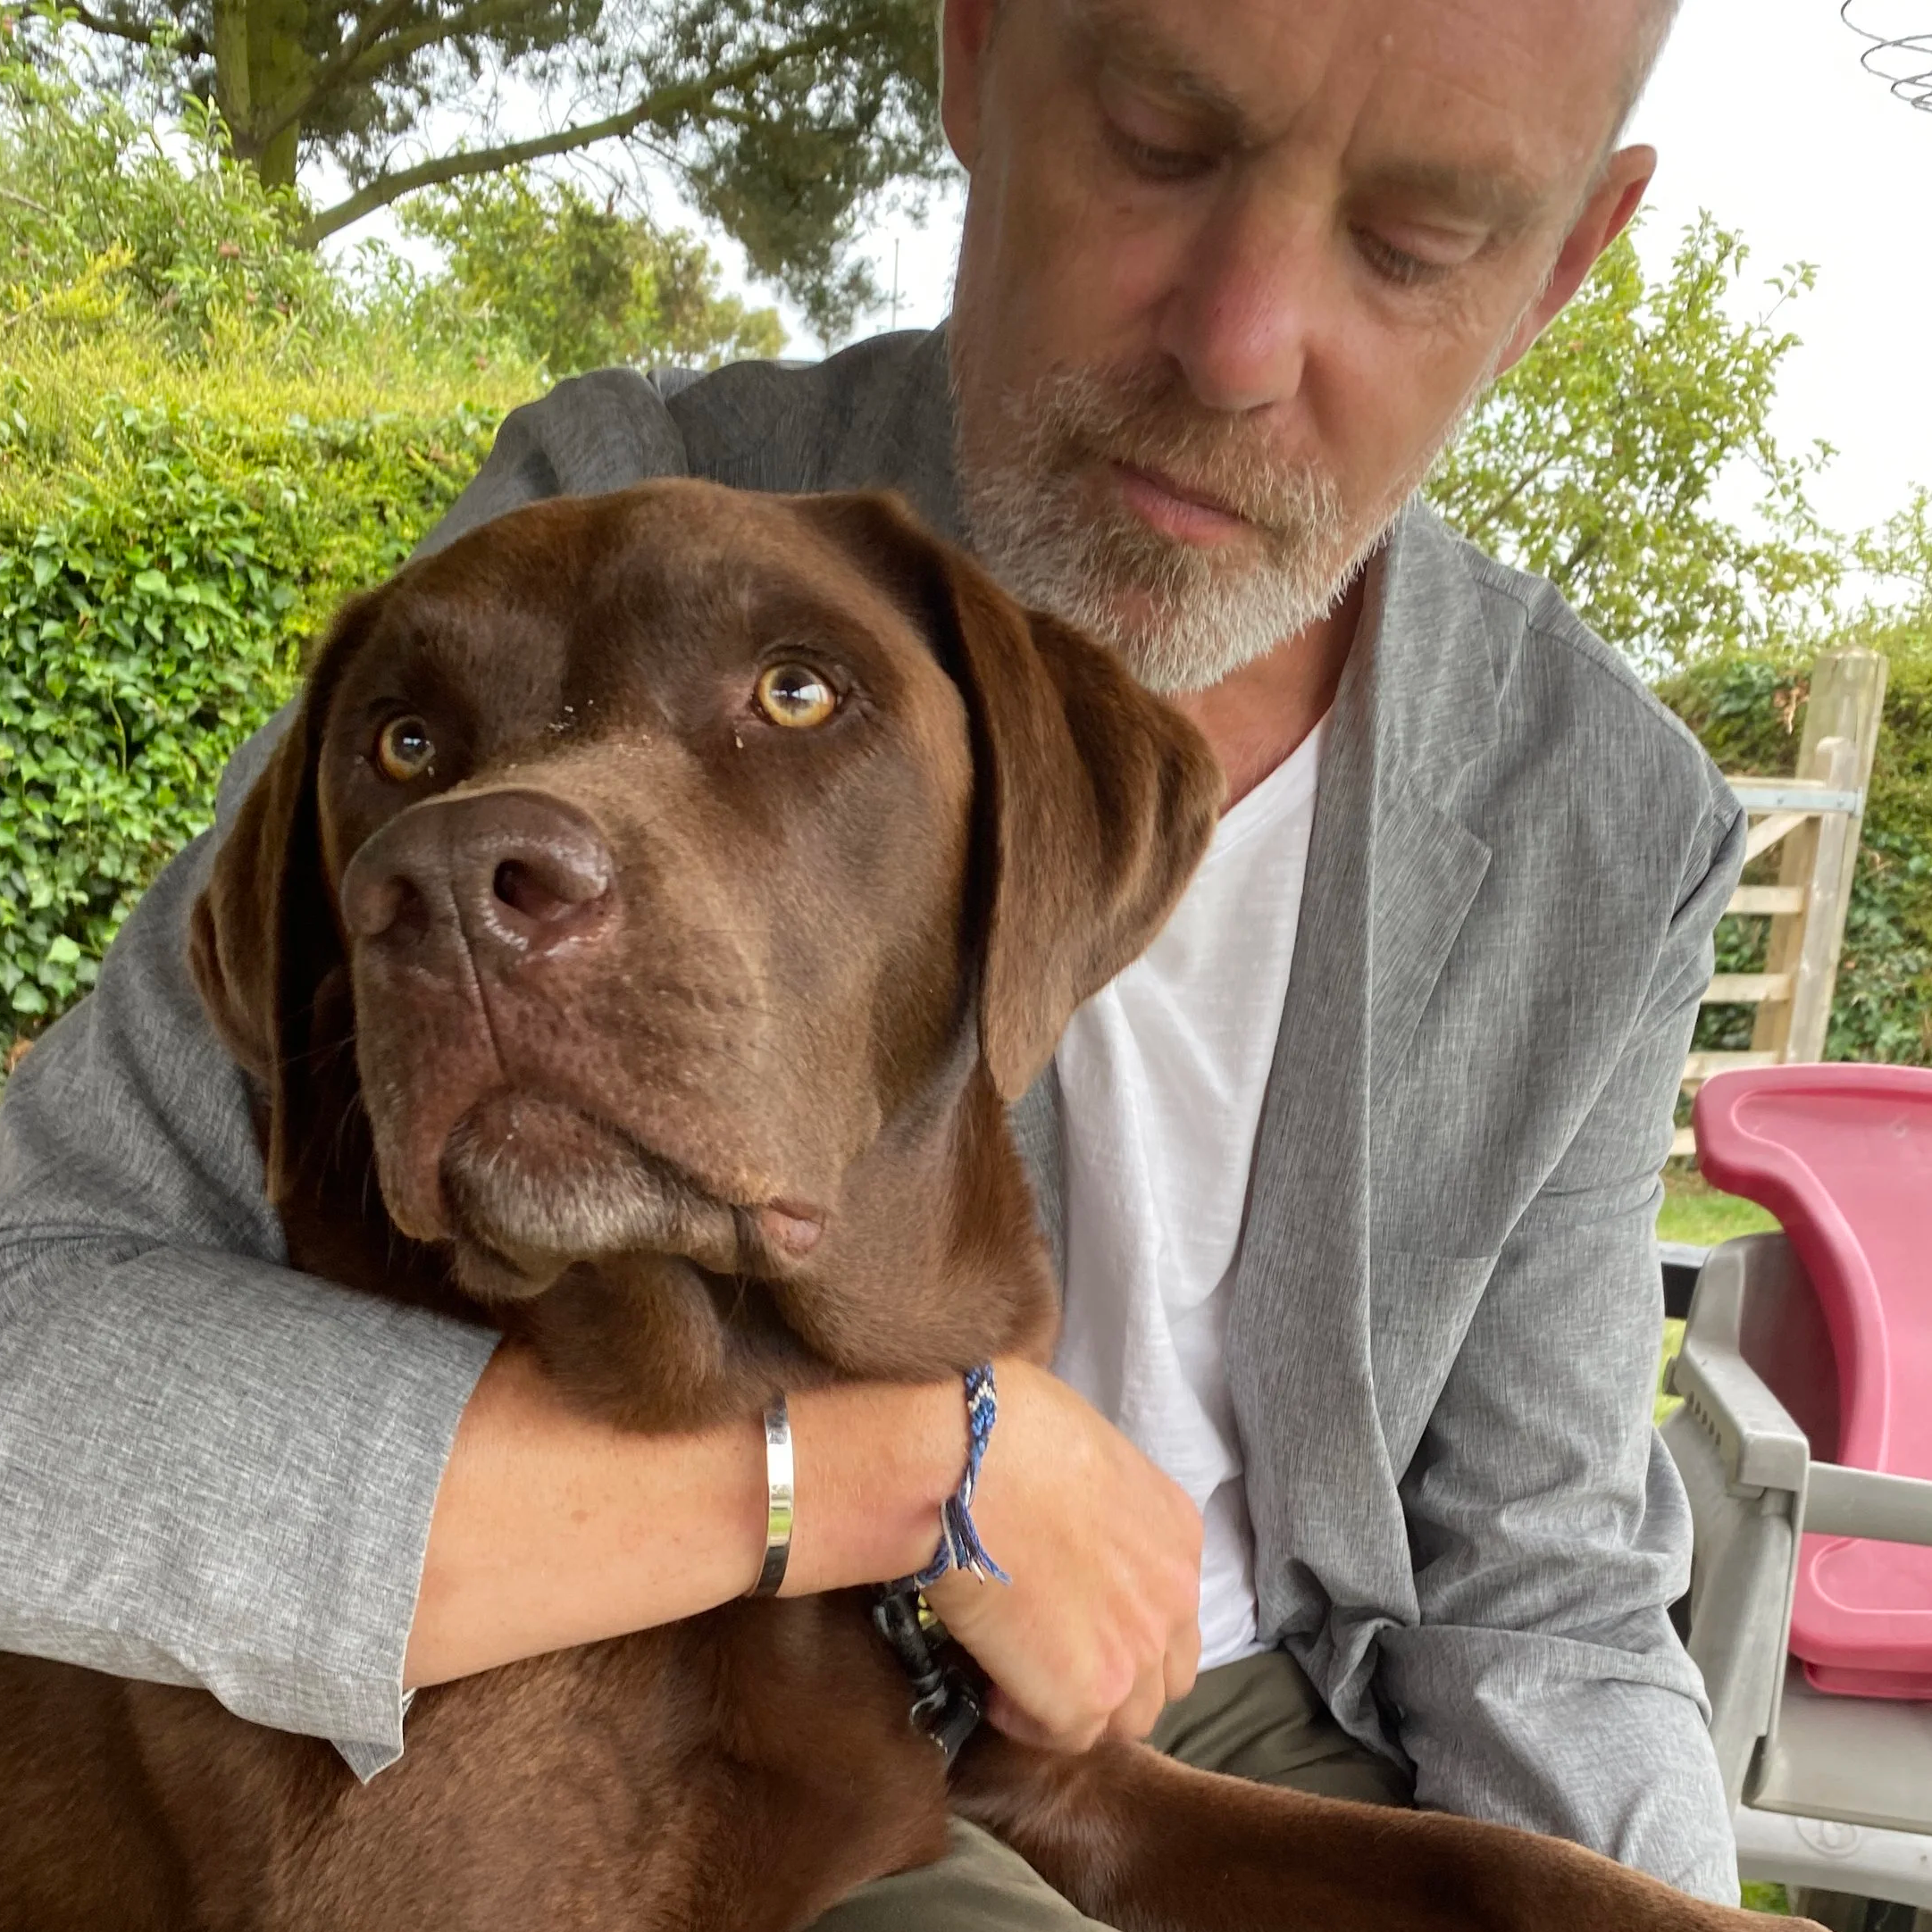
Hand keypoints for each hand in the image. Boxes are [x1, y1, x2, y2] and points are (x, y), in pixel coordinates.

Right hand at [923, 1358, 1201, 1752]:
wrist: (974, 1462)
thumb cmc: (1009, 1430)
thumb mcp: (1085, 1455)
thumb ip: (1096, 1507)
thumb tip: (1062, 1521)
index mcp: (1178, 1534)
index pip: (1171, 1611)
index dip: (1122, 1621)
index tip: (1072, 1615)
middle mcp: (1175, 1597)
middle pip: (1162, 1674)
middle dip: (1113, 1674)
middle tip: (1051, 1655)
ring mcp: (1138, 1651)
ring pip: (1126, 1716)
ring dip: (1077, 1704)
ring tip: (1019, 1674)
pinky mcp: (1087, 1695)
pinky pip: (1066, 1737)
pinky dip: (1031, 1720)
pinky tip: (995, 1684)